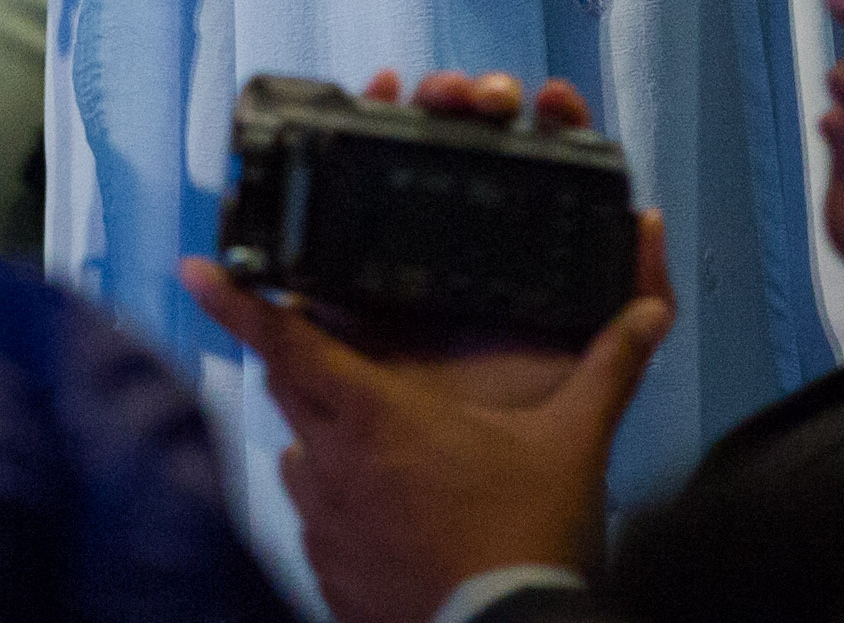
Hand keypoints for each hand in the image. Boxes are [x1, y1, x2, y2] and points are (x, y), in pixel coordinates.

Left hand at [185, 84, 673, 622]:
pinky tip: (386, 513)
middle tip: (328, 348)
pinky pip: (315, 521)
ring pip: (299, 457)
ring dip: (324, 440)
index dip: (237, 301)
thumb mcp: (575, 443)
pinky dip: (338, 505)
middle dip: (300, 362)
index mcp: (378, 418)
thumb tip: (649, 307)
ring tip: (378, 445)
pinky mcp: (329, 576)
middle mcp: (334, 465)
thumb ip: (609, 366)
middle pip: (288, 391)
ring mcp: (325, 525)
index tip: (194, 267)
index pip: (290, 343)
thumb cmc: (530, 541)